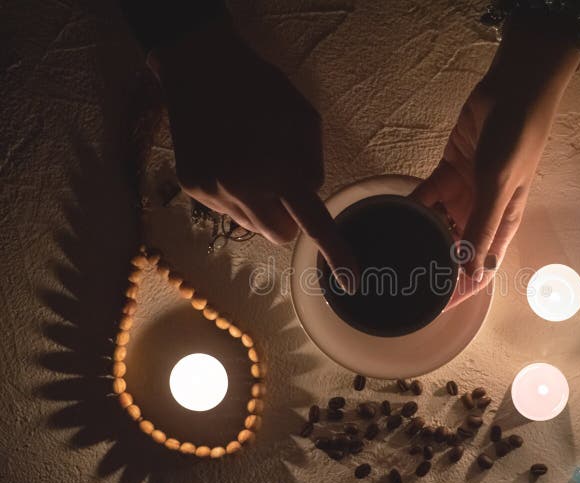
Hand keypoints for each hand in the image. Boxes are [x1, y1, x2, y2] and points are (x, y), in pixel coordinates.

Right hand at [149, 18, 355, 290]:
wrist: (198, 68)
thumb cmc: (261, 89)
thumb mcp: (305, 118)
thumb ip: (312, 162)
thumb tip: (306, 193)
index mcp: (279, 168)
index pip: (313, 221)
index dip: (335, 252)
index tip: (350, 282)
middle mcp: (244, 188)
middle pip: (280, 235)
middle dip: (290, 220)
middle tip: (284, 189)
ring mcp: (215, 191)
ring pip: (253, 226)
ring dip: (262, 208)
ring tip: (252, 165)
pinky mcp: (193, 188)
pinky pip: (227, 211)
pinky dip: (236, 196)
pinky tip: (229, 161)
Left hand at [412, 15, 579, 308]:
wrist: (512, 90)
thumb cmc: (515, 138)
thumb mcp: (498, 185)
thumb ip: (482, 226)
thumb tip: (473, 270)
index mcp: (504, 220)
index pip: (484, 264)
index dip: (465, 288)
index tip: (441, 308)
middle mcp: (484, 210)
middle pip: (458, 248)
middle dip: (437, 266)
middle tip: (407, 283)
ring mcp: (466, 191)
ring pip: (439, 223)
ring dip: (422, 237)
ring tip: (394, 254)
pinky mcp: (449, 170)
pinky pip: (427, 196)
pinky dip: (413, 206)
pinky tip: (394, 218)